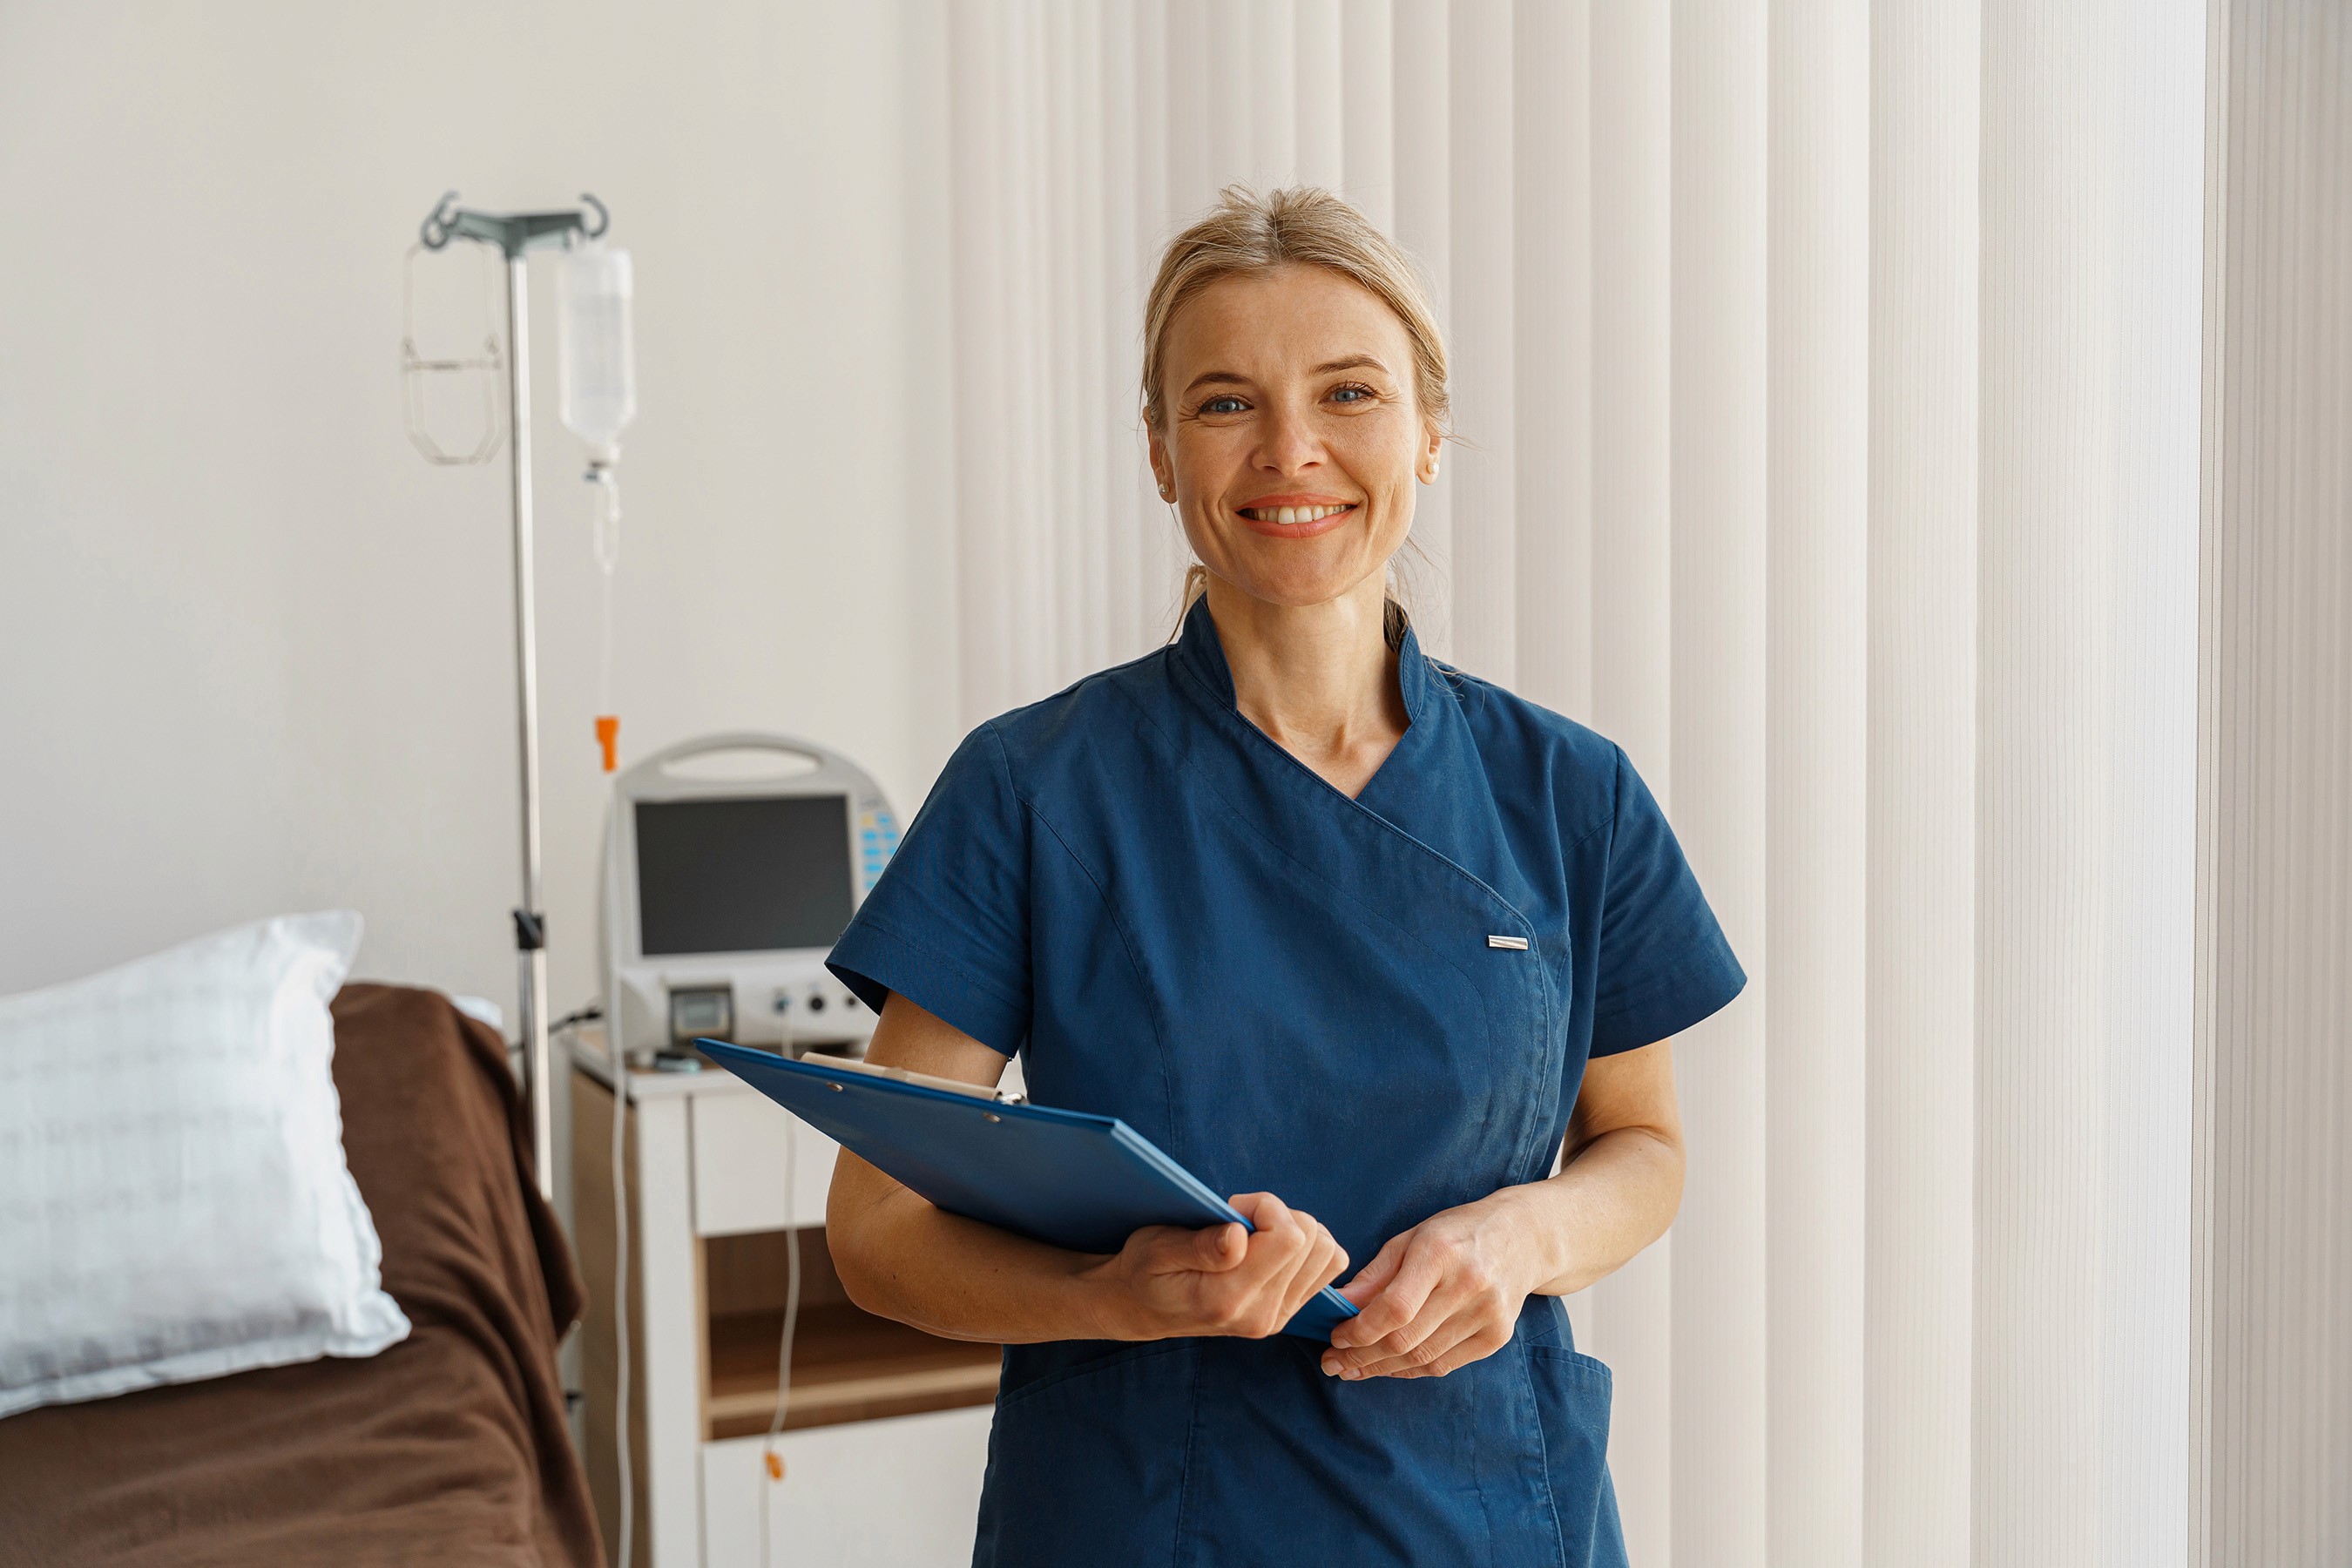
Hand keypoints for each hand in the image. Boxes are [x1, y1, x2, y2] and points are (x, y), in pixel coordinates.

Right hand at [1088, 1191, 1347, 1341]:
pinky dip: (1306, 1247)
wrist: (1143, 1308)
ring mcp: (1278, 1316)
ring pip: (1326, 1252)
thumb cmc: (1144, 1271)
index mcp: (1228, 1299)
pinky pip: (1326, 1268)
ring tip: (1255, 1232)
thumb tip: (1239, 1237)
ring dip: (1296, 1229)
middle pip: (1312, 1240)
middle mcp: (1261, 1314)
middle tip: (1238, 1219)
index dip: (1266, 1206)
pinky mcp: (1286, 1312)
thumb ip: (1199, 1245)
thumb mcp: (1154, 1250)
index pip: (1289, 1239)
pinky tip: (1272, 1246)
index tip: (1233, 1206)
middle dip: (1279, 1214)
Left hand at [1320, 1196, 1540, 1379]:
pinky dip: (1410, 1370)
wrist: (1523, 1238)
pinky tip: (1386, 1367)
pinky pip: (1443, 1364)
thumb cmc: (1457, 1233)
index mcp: (1440, 1253)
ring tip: (1352, 1369)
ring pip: (1422, 1358)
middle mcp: (1469, 1286)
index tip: (1335, 1337)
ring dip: (1381, 1368)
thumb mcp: (1410, 1239)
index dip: (1359, 1330)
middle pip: (1406, 1340)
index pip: (1395, 1308)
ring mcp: (1488, 1315)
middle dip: (1361, 1356)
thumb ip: (1374, 1276)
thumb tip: (1338, 1305)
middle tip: (1333, 1362)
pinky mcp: (1497, 1337)